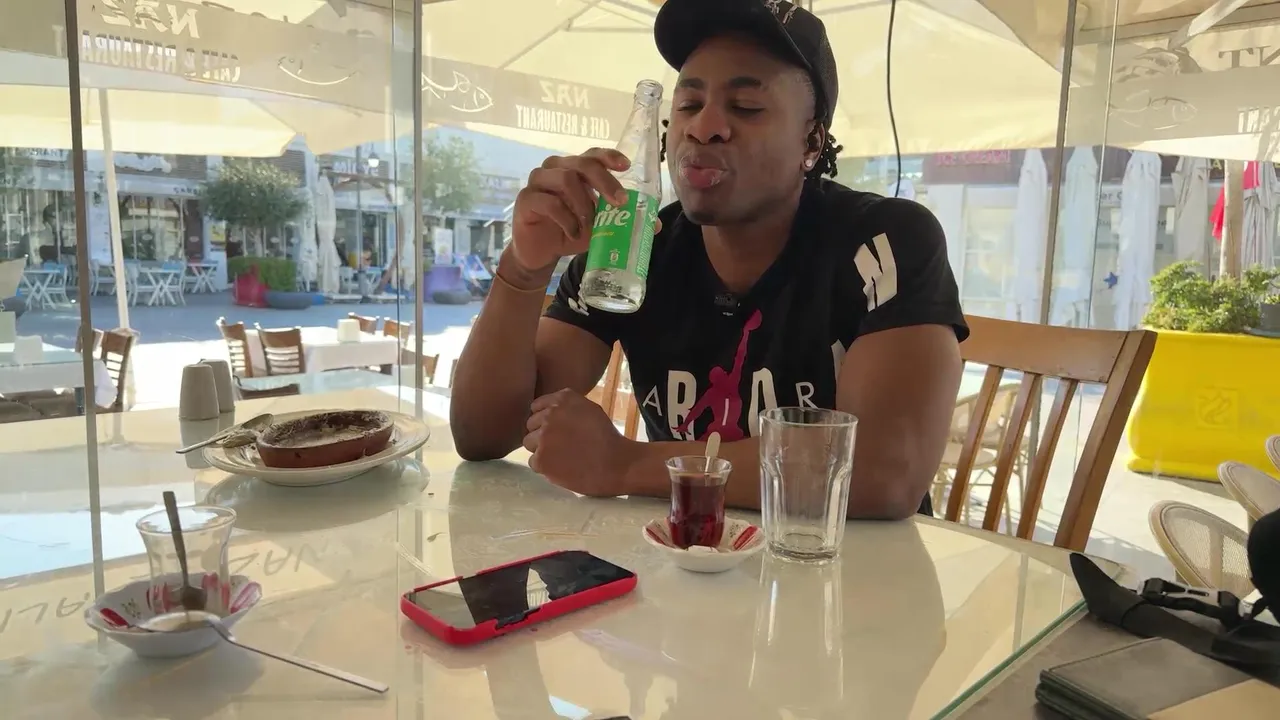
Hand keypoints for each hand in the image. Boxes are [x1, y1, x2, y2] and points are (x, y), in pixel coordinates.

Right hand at [509, 148, 629, 272]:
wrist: (540, 253)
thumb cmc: (570, 231)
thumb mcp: (600, 227)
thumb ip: (622, 221)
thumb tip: (655, 226)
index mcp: (575, 169)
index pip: (592, 155)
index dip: (609, 156)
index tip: (626, 166)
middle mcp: (556, 169)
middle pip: (582, 164)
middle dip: (604, 181)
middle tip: (620, 201)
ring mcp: (538, 181)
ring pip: (565, 179)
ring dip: (584, 203)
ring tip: (591, 225)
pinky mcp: (526, 199)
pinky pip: (549, 203)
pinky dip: (567, 219)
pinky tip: (573, 233)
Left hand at [524, 389, 636, 496]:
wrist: (617, 464)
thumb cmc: (607, 438)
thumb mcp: (590, 409)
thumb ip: (567, 406)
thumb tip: (547, 410)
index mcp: (563, 399)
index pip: (536, 407)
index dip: (544, 420)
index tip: (556, 430)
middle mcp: (550, 414)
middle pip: (530, 425)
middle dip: (542, 435)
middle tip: (561, 446)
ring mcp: (544, 437)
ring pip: (529, 443)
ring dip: (541, 451)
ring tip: (561, 457)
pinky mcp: (542, 459)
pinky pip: (533, 462)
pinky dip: (545, 468)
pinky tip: (561, 468)